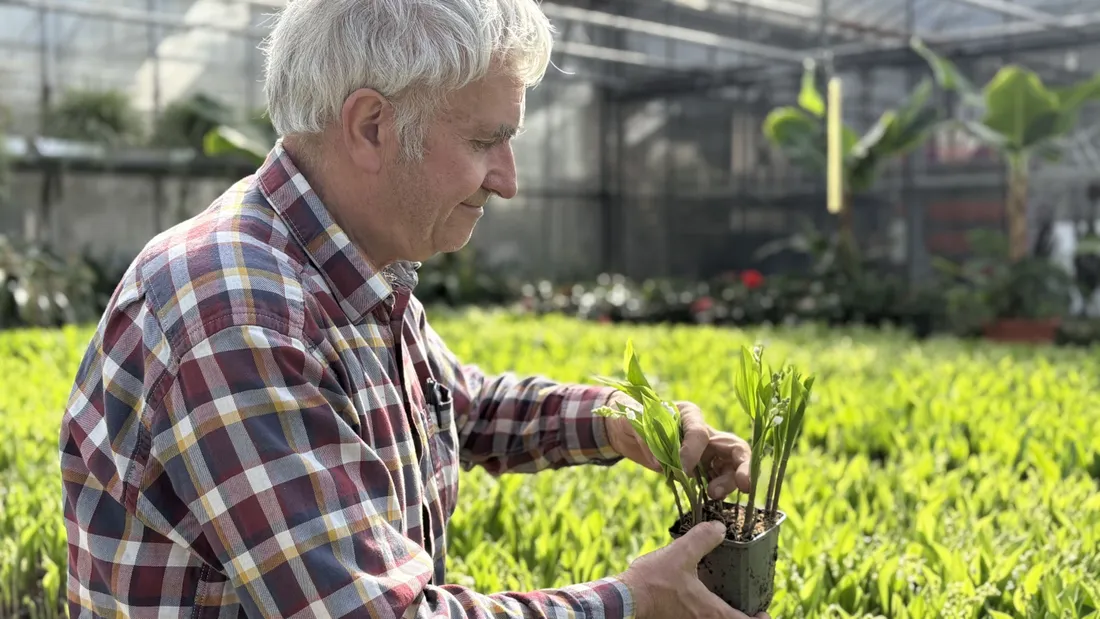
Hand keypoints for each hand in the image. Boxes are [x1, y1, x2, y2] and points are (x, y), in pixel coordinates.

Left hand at [605, 395, 751, 498]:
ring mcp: (705, 452)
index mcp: (689, 415)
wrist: (627, 430)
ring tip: (713, 495)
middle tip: (741, 486)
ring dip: (729, 482)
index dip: (694, 452)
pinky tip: (710, 500)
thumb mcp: (631, 422)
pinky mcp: (701, 469)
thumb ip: (645, 439)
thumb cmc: (631, 418)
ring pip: (731, 467)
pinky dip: (719, 491)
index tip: (682, 469)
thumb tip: (659, 463)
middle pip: (734, 448)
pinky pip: (718, 480)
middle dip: (741, 467)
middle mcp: (704, 432)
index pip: (700, 433)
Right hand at [617, 521, 769, 618]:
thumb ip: (702, 539)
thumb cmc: (654, 581)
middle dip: (740, 618)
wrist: (624, 600)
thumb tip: (720, 528)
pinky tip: (695, 603)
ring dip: (720, 616)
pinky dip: (703, 615)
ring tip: (721, 604)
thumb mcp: (680, 554)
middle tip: (745, 608)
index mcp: (711, 611)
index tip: (764, 612)